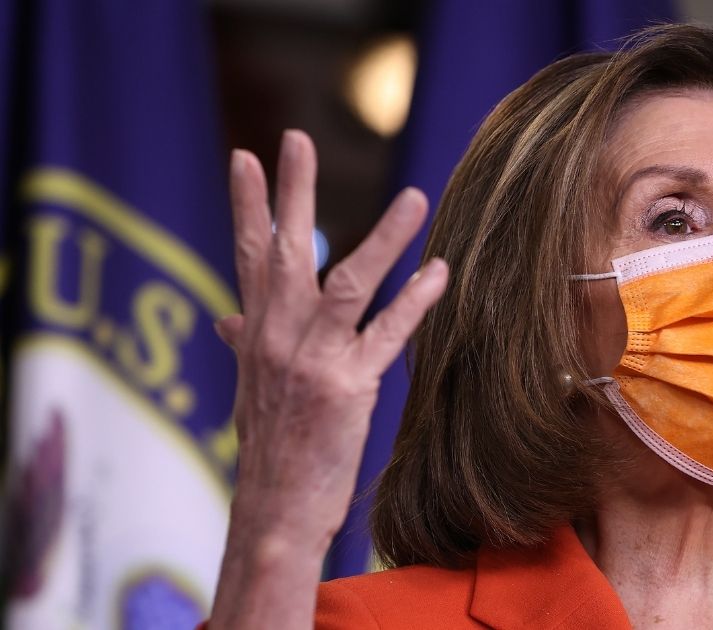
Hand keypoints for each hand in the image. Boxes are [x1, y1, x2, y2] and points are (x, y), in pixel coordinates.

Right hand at [217, 129, 446, 553]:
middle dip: (290, 193)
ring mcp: (312, 359)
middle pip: (283, 251)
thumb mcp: (252, 388)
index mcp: (257, 333)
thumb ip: (246, 343)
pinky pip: (387, 333)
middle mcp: (278, 337)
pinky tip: (440, 272)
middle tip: (295, 138)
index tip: (247, 157)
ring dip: (384, 237)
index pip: (247, 256)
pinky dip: (415, 301)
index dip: (248, 205)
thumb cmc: (270, 448)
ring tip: (414, 196)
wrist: (273, 509)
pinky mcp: (347, 386)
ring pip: (347, 282)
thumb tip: (224, 317)